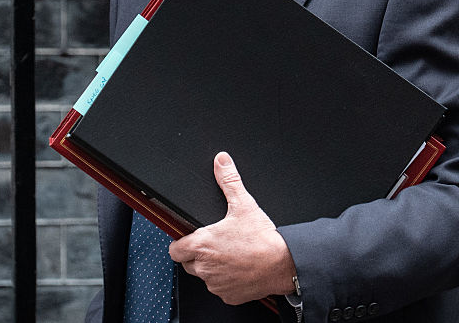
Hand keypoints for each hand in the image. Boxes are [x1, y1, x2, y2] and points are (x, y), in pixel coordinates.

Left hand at [168, 152, 296, 304]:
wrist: (284, 263)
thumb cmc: (263, 238)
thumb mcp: (244, 204)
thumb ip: (228, 180)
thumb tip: (221, 162)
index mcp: (201, 245)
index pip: (174, 250)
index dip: (180, 244)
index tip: (190, 240)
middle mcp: (204, 267)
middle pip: (188, 264)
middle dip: (197, 255)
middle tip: (215, 246)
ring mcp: (215, 283)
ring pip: (205, 277)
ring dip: (212, 269)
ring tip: (230, 256)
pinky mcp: (228, 296)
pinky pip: (220, 289)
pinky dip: (226, 281)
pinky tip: (239, 269)